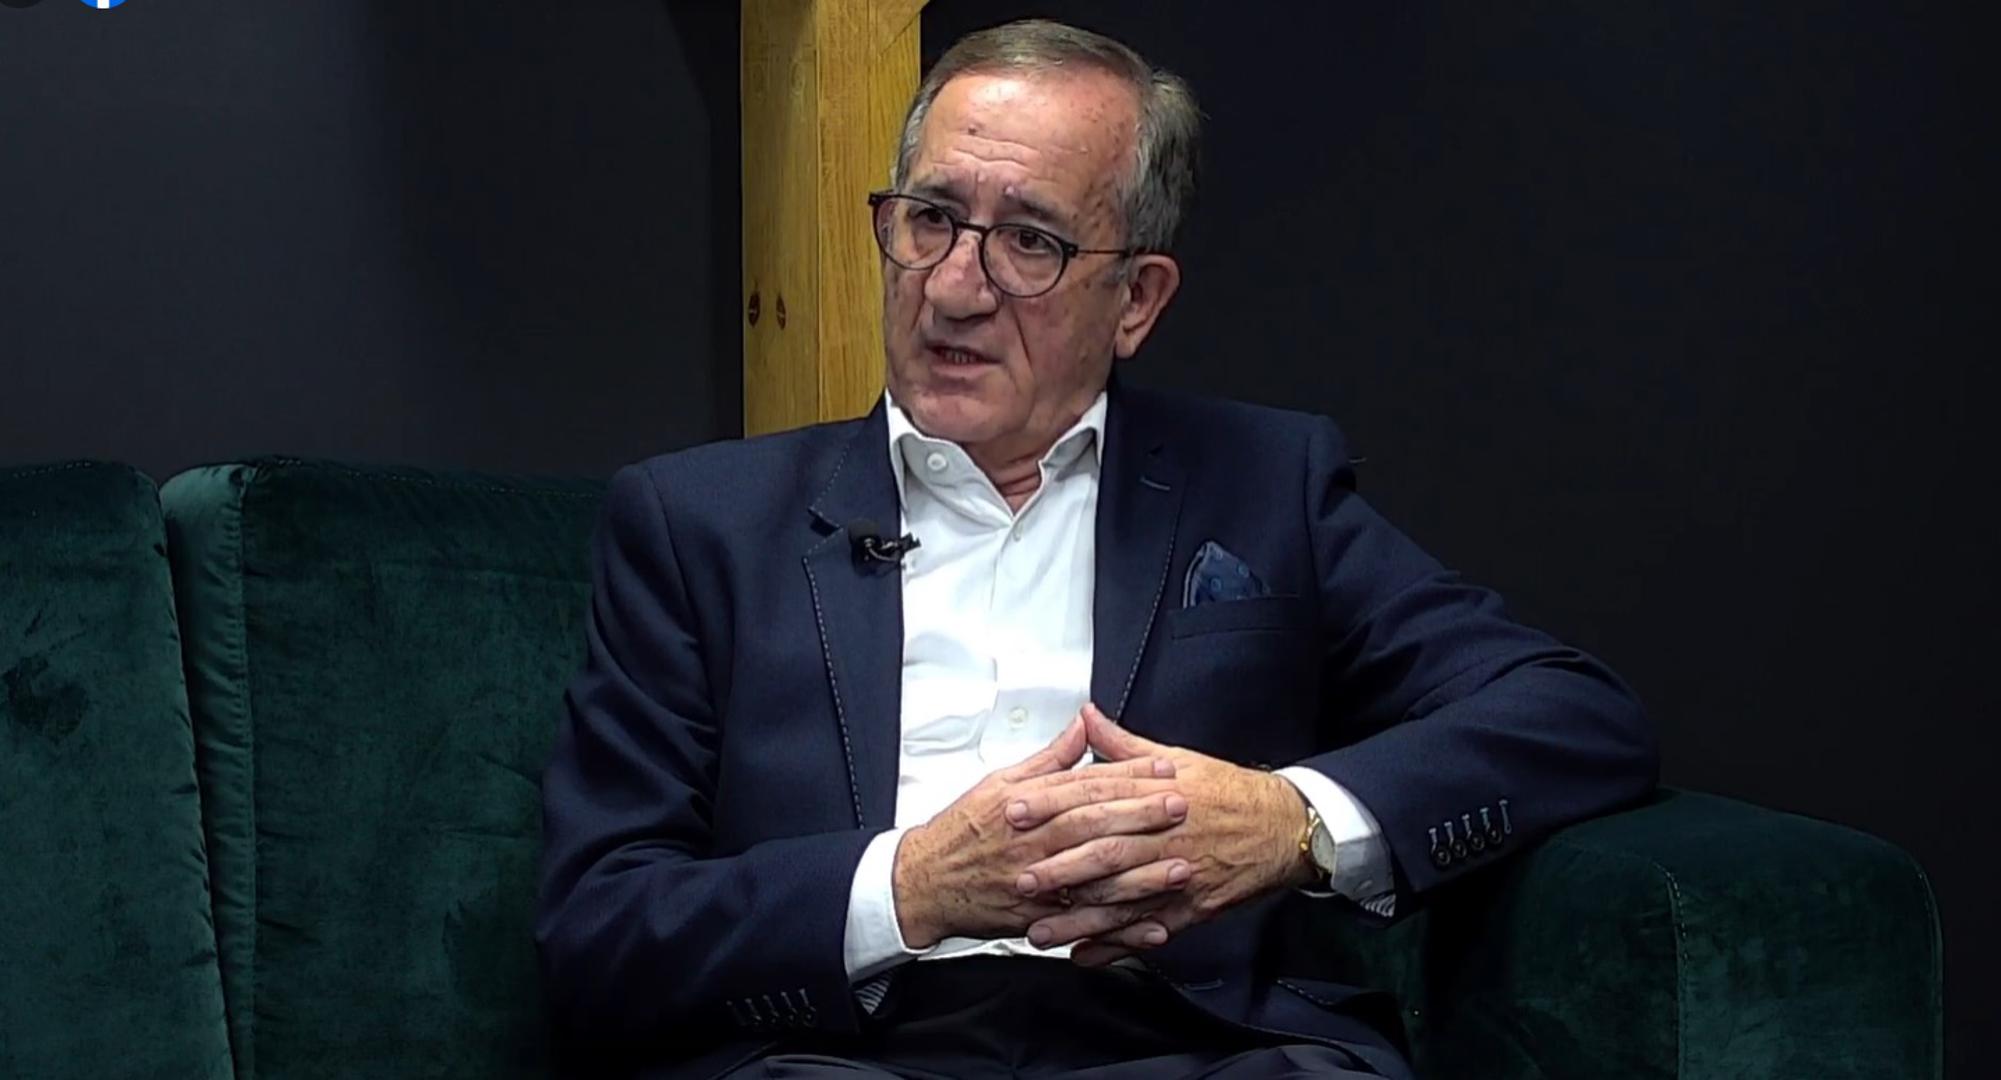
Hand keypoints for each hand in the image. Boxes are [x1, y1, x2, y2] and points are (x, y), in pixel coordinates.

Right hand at [891, 715, 1191, 948]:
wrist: (925, 883)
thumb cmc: (961, 832)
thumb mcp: (999, 783)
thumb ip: (1048, 759)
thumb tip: (1081, 728)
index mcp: (1025, 804)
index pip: (1084, 784)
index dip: (1126, 775)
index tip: (1161, 768)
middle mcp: (1032, 841)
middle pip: (1094, 824)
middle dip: (1141, 815)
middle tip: (1180, 806)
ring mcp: (1035, 881)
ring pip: (1094, 876)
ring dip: (1140, 875)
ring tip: (1178, 868)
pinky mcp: (1036, 916)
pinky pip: (1085, 922)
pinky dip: (1120, 927)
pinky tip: (1150, 925)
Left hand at [1012, 703, 1313, 964]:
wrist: (1283, 827)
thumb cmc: (1228, 793)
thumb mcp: (1177, 758)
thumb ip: (1124, 746)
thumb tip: (1086, 717)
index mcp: (1156, 794)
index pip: (1094, 797)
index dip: (1051, 805)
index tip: (1014, 811)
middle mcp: (1164, 835)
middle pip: (1104, 852)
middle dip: (1058, 867)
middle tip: (1020, 878)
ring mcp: (1177, 875)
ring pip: (1121, 899)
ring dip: (1078, 918)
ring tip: (1040, 930)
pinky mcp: (1192, 906)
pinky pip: (1148, 929)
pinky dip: (1116, 946)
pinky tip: (1086, 955)